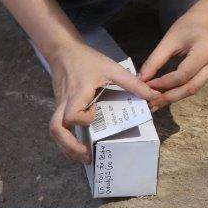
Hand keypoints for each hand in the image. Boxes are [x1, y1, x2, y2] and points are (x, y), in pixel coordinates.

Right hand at [47, 42, 159, 162]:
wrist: (64, 51)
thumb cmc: (88, 60)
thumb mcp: (112, 69)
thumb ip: (132, 83)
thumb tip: (153, 95)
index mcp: (77, 94)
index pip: (72, 115)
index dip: (83, 119)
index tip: (95, 113)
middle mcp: (65, 103)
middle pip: (56, 129)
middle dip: (69, 146)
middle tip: (88, 156)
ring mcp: (60, 106)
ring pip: (54, 131)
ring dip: (67, 147)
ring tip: (84, 156)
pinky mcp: (60, 107)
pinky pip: (58, 127)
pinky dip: (67, 139)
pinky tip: (79, 143)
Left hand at [139, 13, 207, 109]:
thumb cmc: (188, 27)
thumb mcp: (169, 40)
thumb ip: (155, 60)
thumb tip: (141, 79)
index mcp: (204, 51)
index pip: (182, 74)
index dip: (163, 83)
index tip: (146, 86)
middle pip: (191, 88)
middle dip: (169, 97)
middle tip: (151, 103)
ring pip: (193, 90)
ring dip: (174, 97)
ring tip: (156, 101)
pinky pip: (195, 86)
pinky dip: (180, 91)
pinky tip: (167, 93)